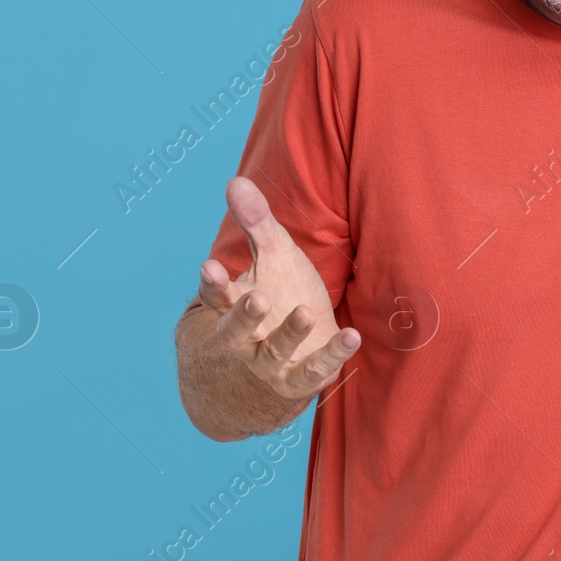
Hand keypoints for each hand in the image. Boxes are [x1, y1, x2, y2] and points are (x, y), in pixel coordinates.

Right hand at [197, 176, 359, 400]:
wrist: (296, 349)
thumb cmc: (282, 292)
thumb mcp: (272, 254)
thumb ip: (256, 222)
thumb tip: (235, 181)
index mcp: (234, 305)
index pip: (216, 296)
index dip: (213, 283)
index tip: (209, 265)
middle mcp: (246, 338)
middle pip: (235, 330)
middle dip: (245, 315)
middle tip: (257, 298)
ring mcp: (272, 362)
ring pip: (275, 352)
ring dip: (290, 333)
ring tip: (306, 312)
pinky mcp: (300, 379)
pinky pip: (314, 370)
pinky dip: (333, 354)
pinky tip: (352, 335)